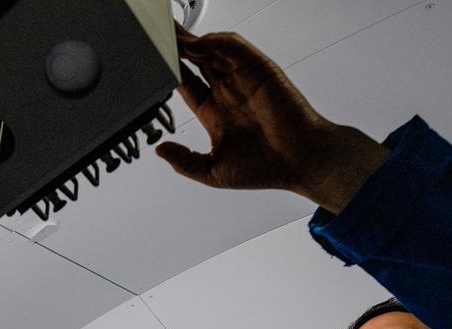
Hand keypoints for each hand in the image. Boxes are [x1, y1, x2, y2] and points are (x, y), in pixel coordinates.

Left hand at [155, 24, 387, 212]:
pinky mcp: (258, 68)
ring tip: (167, 32)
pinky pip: (232, 46)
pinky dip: (213, 41)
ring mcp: (242, 78)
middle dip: (174, 47)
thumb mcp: (214, 172)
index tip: (149, 63)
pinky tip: (196, 44)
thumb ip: (185, 162)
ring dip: (189, 40)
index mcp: (215, 113)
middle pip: (195, 60)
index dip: (168, 72)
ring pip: (210, 49)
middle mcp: (228, 92)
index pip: (186, 84)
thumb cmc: (267, 169)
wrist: (302, 162)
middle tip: (153, 33)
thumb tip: (159, 149)